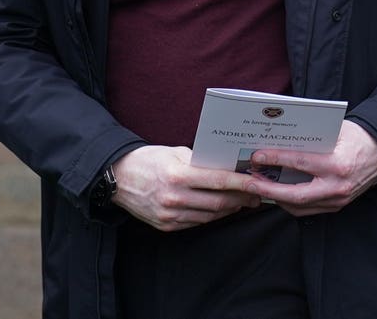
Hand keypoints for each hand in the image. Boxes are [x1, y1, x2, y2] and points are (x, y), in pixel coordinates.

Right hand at [111, 145, 260, 230]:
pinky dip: (212, 216)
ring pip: (210, 215)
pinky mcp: (166, 226)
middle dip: (241, 198)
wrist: (119, 177)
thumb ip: (201, 161)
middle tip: (256, 194)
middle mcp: (174, 197)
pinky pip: (196, 222)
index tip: (258, 183)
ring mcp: (170, 215)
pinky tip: (220, 208)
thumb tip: (227, 167)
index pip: (218, 181)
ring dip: (229, 209)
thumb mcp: (175, 152)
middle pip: (218, 202)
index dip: (241, 183)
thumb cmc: (150, 159)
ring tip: (242, 201)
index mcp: (178, 174)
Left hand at [245, 120, 376, 215]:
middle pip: (295, 194)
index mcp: (337, 164)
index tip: (257, 156)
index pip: (300, 163)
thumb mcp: (336, 129)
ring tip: (258, 185)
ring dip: (275, 197)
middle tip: (249, 181)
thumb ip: (311, 136)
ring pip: (299, 206)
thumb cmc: (356, 137)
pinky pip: (307, 209)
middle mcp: (337, 186)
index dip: (276, 159)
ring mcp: (337, 200)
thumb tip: (279, 135)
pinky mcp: (336, 206)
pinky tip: (276, 192)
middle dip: (268, 189)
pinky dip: (289, 202)